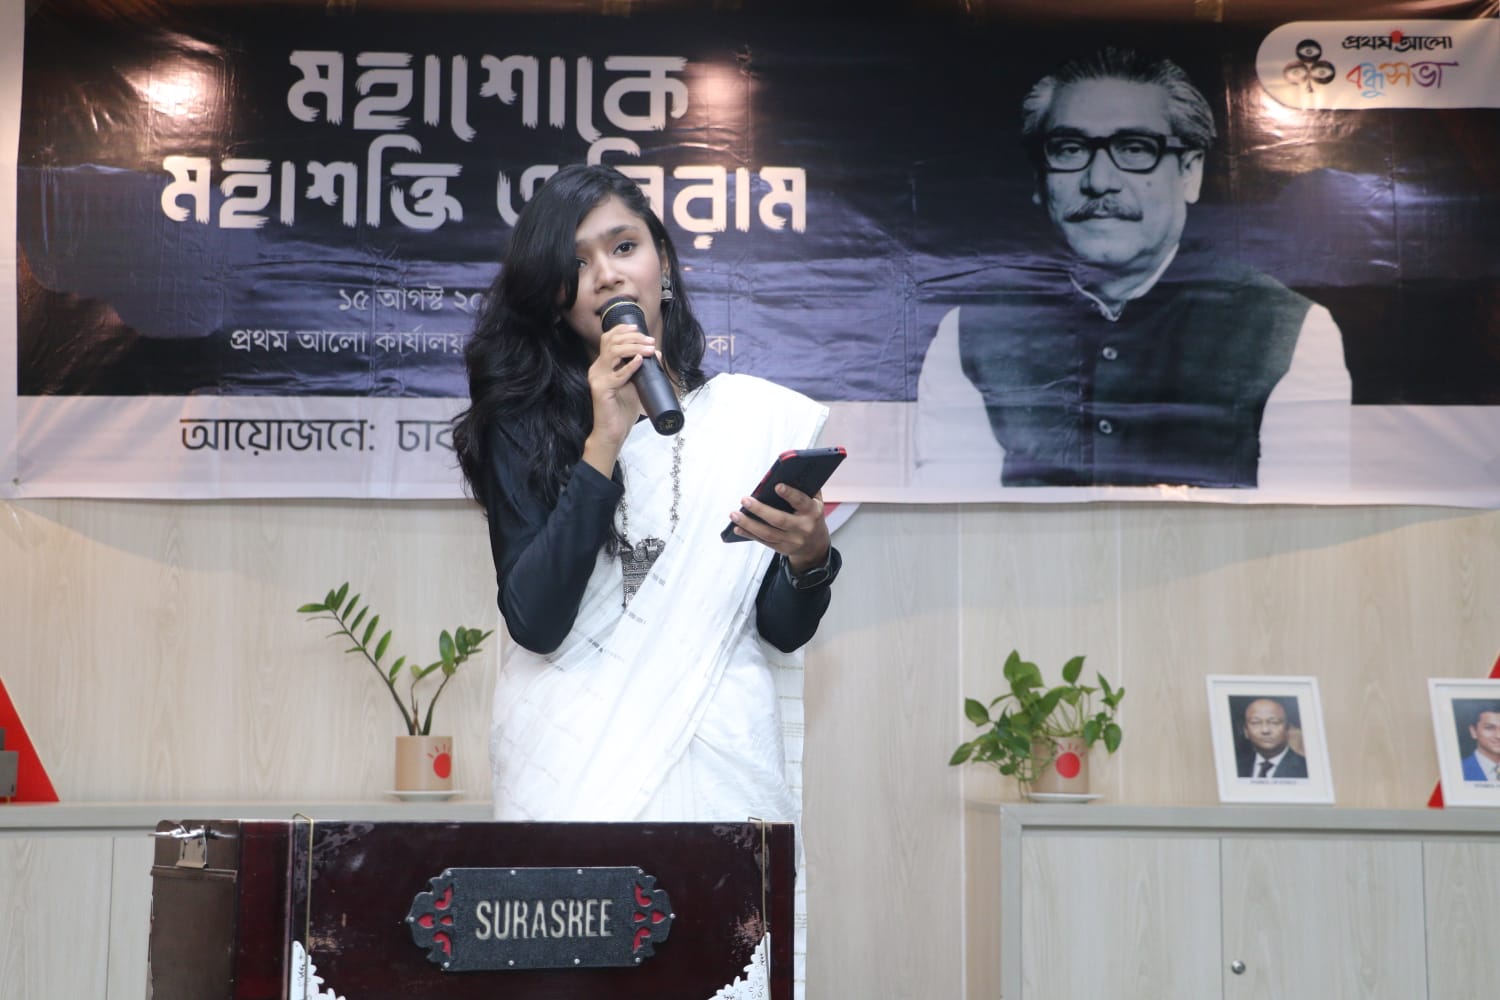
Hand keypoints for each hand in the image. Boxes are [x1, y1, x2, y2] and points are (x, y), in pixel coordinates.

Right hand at [580, 322, 657, 474]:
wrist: (614, 432)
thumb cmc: (624, 410)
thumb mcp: (637, 385)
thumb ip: (644, 370)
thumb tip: (657, 353)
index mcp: (603, 365)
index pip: (608, 339)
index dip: (622, 330)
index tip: (639, 329)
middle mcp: (597, 368)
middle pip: (611, 341)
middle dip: (633, 338)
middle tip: (650, 342)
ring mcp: (597, 377)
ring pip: (613, 352)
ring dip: (634, 347)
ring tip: (649, 349)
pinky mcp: (600, 389)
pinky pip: (617, 374)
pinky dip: (630, 366)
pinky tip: (640, 360)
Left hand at [727, 483, 830, 570]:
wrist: (815, 545)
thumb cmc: (811, 516)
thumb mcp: (815, 501)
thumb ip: (806, 487)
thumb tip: (789, 471)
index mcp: (812, 512)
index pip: (801, 502)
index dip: (790, 494)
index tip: (777, 486)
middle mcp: (803, 527)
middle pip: (779, 519)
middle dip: (760, 510)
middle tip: (744, 500)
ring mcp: (792, 540)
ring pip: (768, 533)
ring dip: (748, 524)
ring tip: (734, 514)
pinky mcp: (782, 548)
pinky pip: (763, 541)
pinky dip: (749, 534)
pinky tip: (737, 527)